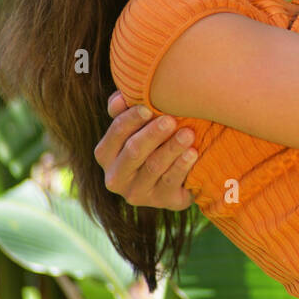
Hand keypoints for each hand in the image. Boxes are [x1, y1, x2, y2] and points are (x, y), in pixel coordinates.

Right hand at [95, 90, 195, 209]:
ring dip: (171, 148)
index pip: (116, 134)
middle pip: (133, 151)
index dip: (131, 120)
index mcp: (106, 154)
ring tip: (188, 134)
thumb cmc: (152, 141)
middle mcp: (115, 177)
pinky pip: (170, 182)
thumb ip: (125, 111)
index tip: (149, 109)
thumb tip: (120, 97)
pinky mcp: (161, 201)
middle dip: (153, 134)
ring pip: (153, 167)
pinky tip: (193, 153)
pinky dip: (181, 166)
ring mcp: (137, 192)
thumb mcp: (137, 126)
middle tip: (171, 120)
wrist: (176, 176)